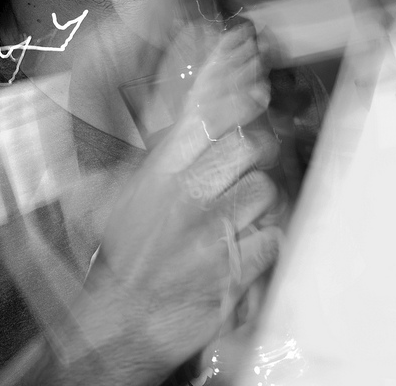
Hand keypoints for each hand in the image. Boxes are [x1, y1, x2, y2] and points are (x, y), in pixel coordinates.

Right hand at [64, 25, 280, 384]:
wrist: (128, 316)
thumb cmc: (130, 249)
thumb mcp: (122, 192)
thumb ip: (153, 149)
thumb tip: (184, 105)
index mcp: (160, 170)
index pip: (206, 114)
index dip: (236, 91)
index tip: (255, 78)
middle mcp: (186, 194)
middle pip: (249, 145)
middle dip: (260, 147)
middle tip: (252, 158)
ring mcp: (211, 231)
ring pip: (267, 190)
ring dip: (262, 200)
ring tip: (240, 212)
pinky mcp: (234, 268)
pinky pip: (274, 237)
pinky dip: (268, 239)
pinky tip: (248, 243)